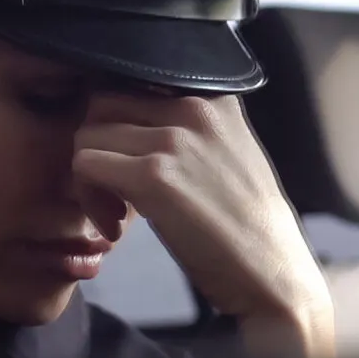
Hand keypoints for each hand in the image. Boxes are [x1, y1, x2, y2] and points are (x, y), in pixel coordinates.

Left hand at [72, 91, 334, 357]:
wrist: (274, 273)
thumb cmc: (251, 228)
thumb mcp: (232, 153)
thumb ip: (193, 130)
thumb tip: (139, 127)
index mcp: (213, 96)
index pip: (133, 84)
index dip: (120, 128)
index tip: (132, 167)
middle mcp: (193, 106)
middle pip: (102, 102)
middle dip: (98, 147)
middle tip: (115, 193)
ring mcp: (173, 140)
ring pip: (87, 135)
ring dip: (90, 178)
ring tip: (117, 214)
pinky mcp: (153, 176)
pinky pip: (84, 165)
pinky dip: (89, 200)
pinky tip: (116, 228)